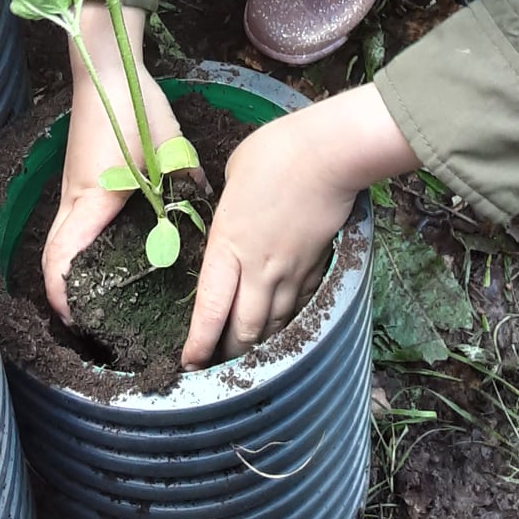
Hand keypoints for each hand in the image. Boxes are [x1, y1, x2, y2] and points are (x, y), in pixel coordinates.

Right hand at [42, 6, 191, 319]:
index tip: (81, 322)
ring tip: (98, 295)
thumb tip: (204, 207)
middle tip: (93, 320)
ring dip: (69, 272)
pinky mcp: (80, 179)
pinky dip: (76, 248)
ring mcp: (73, 189)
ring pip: (60, 242)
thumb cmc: (132, 105)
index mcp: (93, 198)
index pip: (62, 259)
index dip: (65, 296)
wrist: (105, 66)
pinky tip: (106, 253)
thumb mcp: (167, 146)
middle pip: (55, 258)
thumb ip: (183, 180)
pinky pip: (71, 225)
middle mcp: (75, 200)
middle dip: (65, 294)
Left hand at [181, 84, 416, 368]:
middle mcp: (259, 268)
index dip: (199, 343)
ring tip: (248, 355)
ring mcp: (291, 270)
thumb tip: (232, 217)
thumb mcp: (234, 176)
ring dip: (259, 344)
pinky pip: (299, 306)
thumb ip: (228, 207)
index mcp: (229, 244)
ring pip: (273, 325)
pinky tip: (283, 326)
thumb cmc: (275, 154)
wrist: (329, 155)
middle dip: (228, 353)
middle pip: (244, 330)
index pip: (210, 309)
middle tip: (216, 365)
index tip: (188, 363)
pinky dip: (288, 322)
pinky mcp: (316, 266)